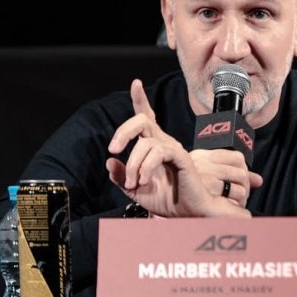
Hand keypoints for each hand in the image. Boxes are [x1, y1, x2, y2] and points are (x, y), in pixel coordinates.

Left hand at [105, 79, 251, 217]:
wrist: (187, 213)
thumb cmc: (167, 200)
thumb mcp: (135, 190)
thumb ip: (121, 177)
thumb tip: (109, 162)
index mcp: (153, 146)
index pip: (147, 117)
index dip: (141, 99)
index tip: (136, 84)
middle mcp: (163, 143)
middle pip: (141, 121)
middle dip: (123, 131)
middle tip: (114, 149)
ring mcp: (172, 148)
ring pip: (145, 143)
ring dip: (133, 164)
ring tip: (134, 183)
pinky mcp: (181, 157)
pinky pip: (158, 153)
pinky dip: (146, 166)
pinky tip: (143, 180)